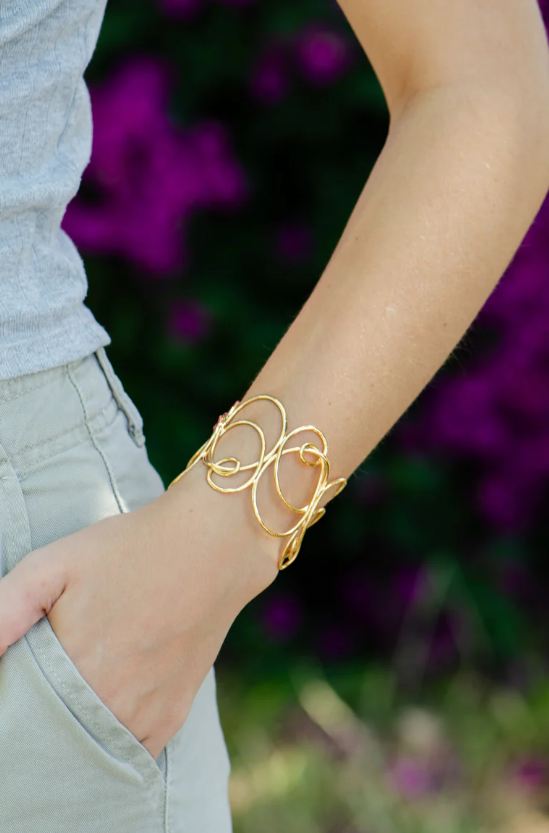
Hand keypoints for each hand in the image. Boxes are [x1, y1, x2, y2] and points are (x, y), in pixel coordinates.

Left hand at [0, 469, 278, 760]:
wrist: (212, 546)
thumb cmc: (128, 548)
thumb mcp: (55, 562)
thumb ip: (4, 608)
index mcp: (73, 669)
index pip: (21, 709)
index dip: (18, 690)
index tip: (31, 664)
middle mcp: (109, 704)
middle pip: (54, 731)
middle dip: (46, 709)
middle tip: (64, 661)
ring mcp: (145, 716)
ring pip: (91, 745)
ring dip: (79, 725)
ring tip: (86, 677)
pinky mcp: (172, 716)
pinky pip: (131, 749)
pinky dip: (115, 736)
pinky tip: (111, 700)